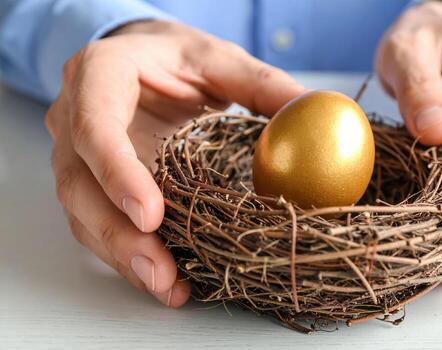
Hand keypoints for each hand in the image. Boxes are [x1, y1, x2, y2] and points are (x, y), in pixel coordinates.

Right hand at [45, 20, 305, 305]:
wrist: (142, 60)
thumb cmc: (175, 57)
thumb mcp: (218, 58)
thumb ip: (260, 83)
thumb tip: (308, 113)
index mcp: (100, 74)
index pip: (95, 125)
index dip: (117, 173)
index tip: (152, 215)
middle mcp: (74, 118)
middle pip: (81, 184)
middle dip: (120, 234)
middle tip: (161, 271)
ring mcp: (79, 156)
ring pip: (85, 214)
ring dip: (123, 256)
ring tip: (167, 286)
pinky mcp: (92, 185)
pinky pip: (100, 225)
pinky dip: (128, 256)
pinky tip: (164, 279)